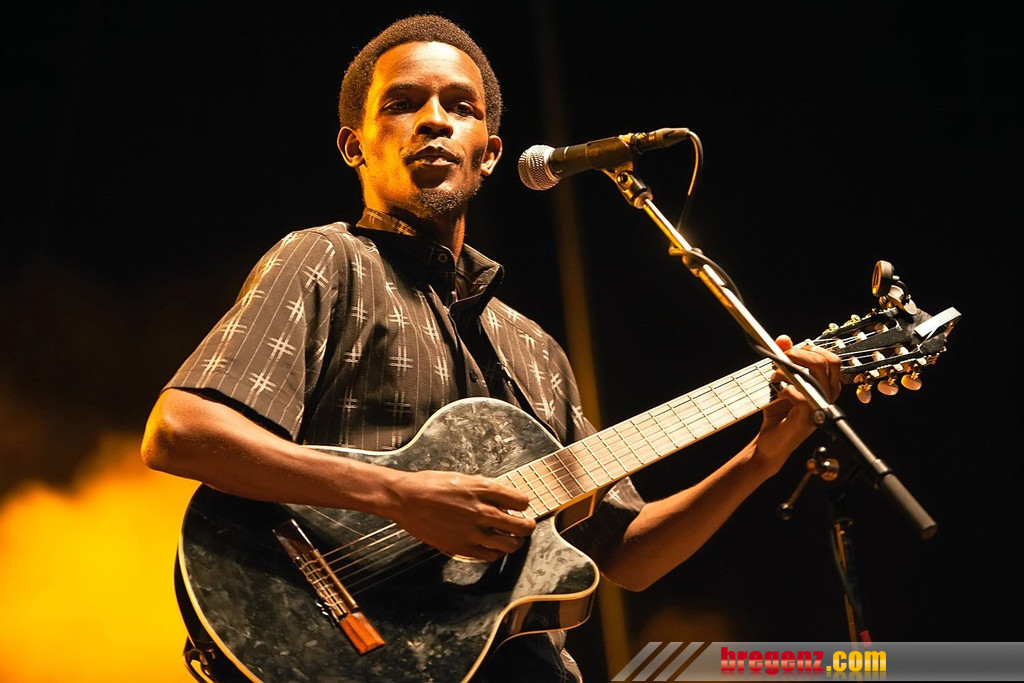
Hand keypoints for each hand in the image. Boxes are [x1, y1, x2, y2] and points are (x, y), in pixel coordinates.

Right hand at [384, 470, 536, 561]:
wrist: (406, 499)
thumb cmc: (430, 484)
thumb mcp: (464, 478)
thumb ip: (485, 490)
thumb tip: (502, 500)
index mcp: (484, 490)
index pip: (522, 501)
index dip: (523, 504)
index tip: (520, 507)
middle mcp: (482, 511)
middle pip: (522, 526)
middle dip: (527, 526)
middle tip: (526, 525)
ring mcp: (473, 532)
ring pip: (510, 544)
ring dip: (514, 542)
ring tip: (512, 539)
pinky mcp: (462, 547)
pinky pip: (490, 555)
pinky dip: (495, 552)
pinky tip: (491, 546)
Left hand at [753, 334, 841, 475]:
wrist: (770, 441)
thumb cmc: (779, 411)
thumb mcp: (780, 380)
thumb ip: (784, 359)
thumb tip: (783, 338)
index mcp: (827, 386)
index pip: (830, 359)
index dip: (810, 349)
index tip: (790, 350)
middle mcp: (828, 396)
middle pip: (825, 362)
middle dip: (799, 354)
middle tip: (780, 358)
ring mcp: (820, 408)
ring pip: (814, 376)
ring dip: (789, 370)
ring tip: (775, 376)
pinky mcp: (807, 419)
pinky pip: (800, 395)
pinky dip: (785, 390)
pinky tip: (778, 393)